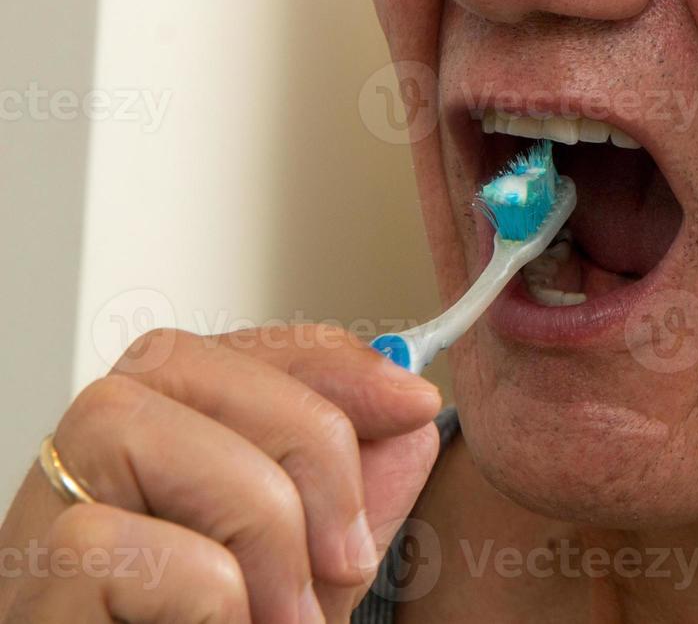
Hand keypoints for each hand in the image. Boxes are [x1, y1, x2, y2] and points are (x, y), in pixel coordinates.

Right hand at [0, 324, 443, 621]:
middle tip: (347, 556)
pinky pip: (116, 544)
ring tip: (285, 616)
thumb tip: (409, 409)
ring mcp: (40, 516)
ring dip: (259, 531)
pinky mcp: (33, 581)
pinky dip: (209, 599)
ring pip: (141, 432)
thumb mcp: (316, 562)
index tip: (413, 400)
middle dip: (305, 443)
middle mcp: (86, 463)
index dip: (331, 360)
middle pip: (184, 362)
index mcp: (157, 440)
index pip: (233, 347)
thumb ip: (360, 488)